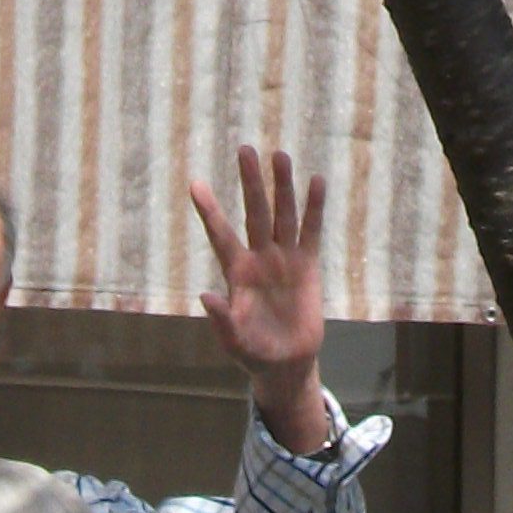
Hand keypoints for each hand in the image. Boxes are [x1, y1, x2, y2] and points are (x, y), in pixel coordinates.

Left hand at [188, 145, 330, 454]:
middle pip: (254, 212)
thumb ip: (222, 321)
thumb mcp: (234, 342)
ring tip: (280, 155)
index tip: (196, 183)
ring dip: (282, 186)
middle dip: (250, 183)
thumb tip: (205, 296)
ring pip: (282, 215)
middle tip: (245, 149)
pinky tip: (316, 182)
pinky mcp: (307, 265)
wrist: (286, 363)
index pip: (220, 235)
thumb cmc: (254, 354)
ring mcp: (283, 259)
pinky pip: (310, 231)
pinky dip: (314, 208)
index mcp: (236, 273)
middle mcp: (258, 258)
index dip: (210, 210)